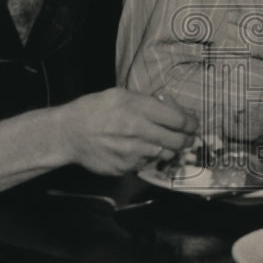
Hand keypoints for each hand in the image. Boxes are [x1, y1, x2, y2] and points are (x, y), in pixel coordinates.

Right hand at [55, 87, 197, 175]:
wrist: (69, 133)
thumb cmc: (95, 109)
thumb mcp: (121, 95)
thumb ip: (147, 102)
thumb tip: (172, 108)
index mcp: (139, 108)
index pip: (178, 119)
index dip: (191, 123)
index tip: (193, 124)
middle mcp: (138, 131)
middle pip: (177, 140)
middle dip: (187, 139)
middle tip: (188, 138)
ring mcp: (132, 152)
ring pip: (165, 154)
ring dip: (170, 149)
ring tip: (167, 143)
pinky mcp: (125, 167)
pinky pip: (147, 164)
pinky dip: (149, 158)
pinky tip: (142, 150)